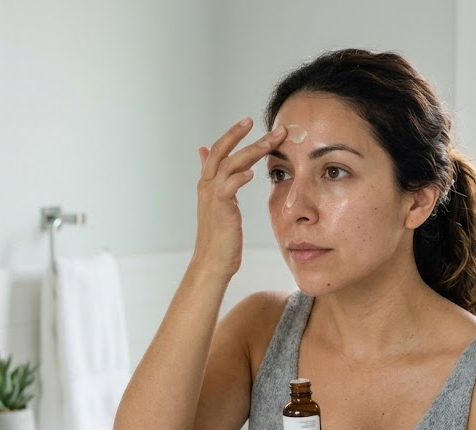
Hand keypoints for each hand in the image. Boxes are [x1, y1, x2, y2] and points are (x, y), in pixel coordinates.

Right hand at [191, 118, 286, 278]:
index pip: (219, 150)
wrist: (212, 262)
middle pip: (222, 151)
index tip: (249, 121)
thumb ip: (217, 177)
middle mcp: (207, 186)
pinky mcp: (220, 210)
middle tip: (261, 122)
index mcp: (208, 183)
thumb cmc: (220, 236)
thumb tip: (204, 151)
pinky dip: (238, 178)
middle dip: (241, 134)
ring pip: (230, 164)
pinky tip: (252, 173)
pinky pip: (227, 188)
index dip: (233, 134)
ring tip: (271, 141)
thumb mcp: (217, 202)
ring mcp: (212, 197)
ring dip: (251, 150)